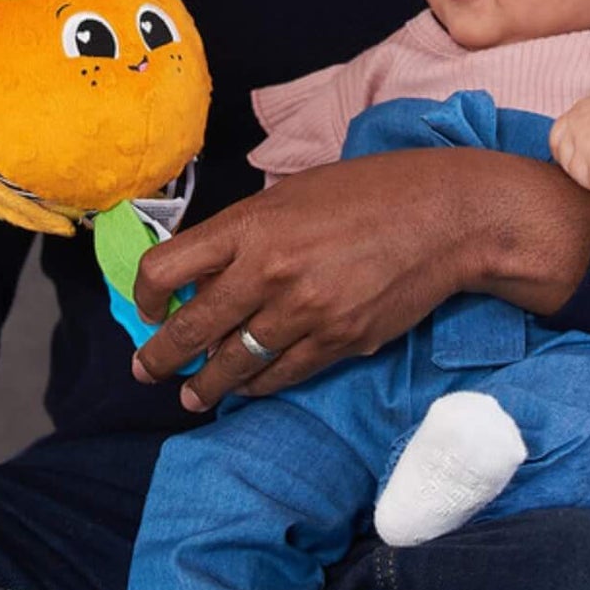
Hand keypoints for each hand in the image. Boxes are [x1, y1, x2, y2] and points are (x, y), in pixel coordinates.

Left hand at [131, 147, 589, 410]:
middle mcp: (268, 271)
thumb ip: (249, 231)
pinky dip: (257, 385)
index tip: (147, 306)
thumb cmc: (371, 192)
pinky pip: (280, 376)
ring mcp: (303, 312)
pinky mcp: (337, 342)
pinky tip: (246, 388)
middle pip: (191, 328)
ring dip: (206, 386)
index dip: (145, 294)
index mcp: (251, 224)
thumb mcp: (295, 193)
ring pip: (234, 363)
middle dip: (161, 357)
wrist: (444, 217)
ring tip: (193, 397)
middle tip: (146, 371)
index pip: (167, 268)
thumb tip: (209, 271)